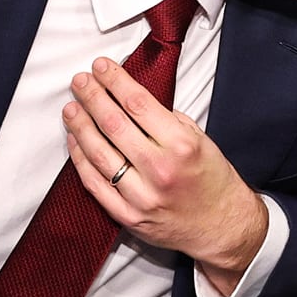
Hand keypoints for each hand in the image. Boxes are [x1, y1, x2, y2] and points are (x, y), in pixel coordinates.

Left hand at [67, 59, 268, 296]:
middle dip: (92, 97)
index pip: (138, 104)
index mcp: (182, 146)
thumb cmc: (213, 182)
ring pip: (99, 153)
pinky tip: (76, 141)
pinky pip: (95, 184)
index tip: (101, 67)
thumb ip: (168, 122)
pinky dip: (81, 160)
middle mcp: (160, 170)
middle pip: (113, 124)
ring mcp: (142, 196)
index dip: (115, 81)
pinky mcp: (129, 216)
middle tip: (81, 82)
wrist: (224, 228)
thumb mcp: (202, 141)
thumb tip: (132, 100)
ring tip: (72, 108)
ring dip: (80, 126)